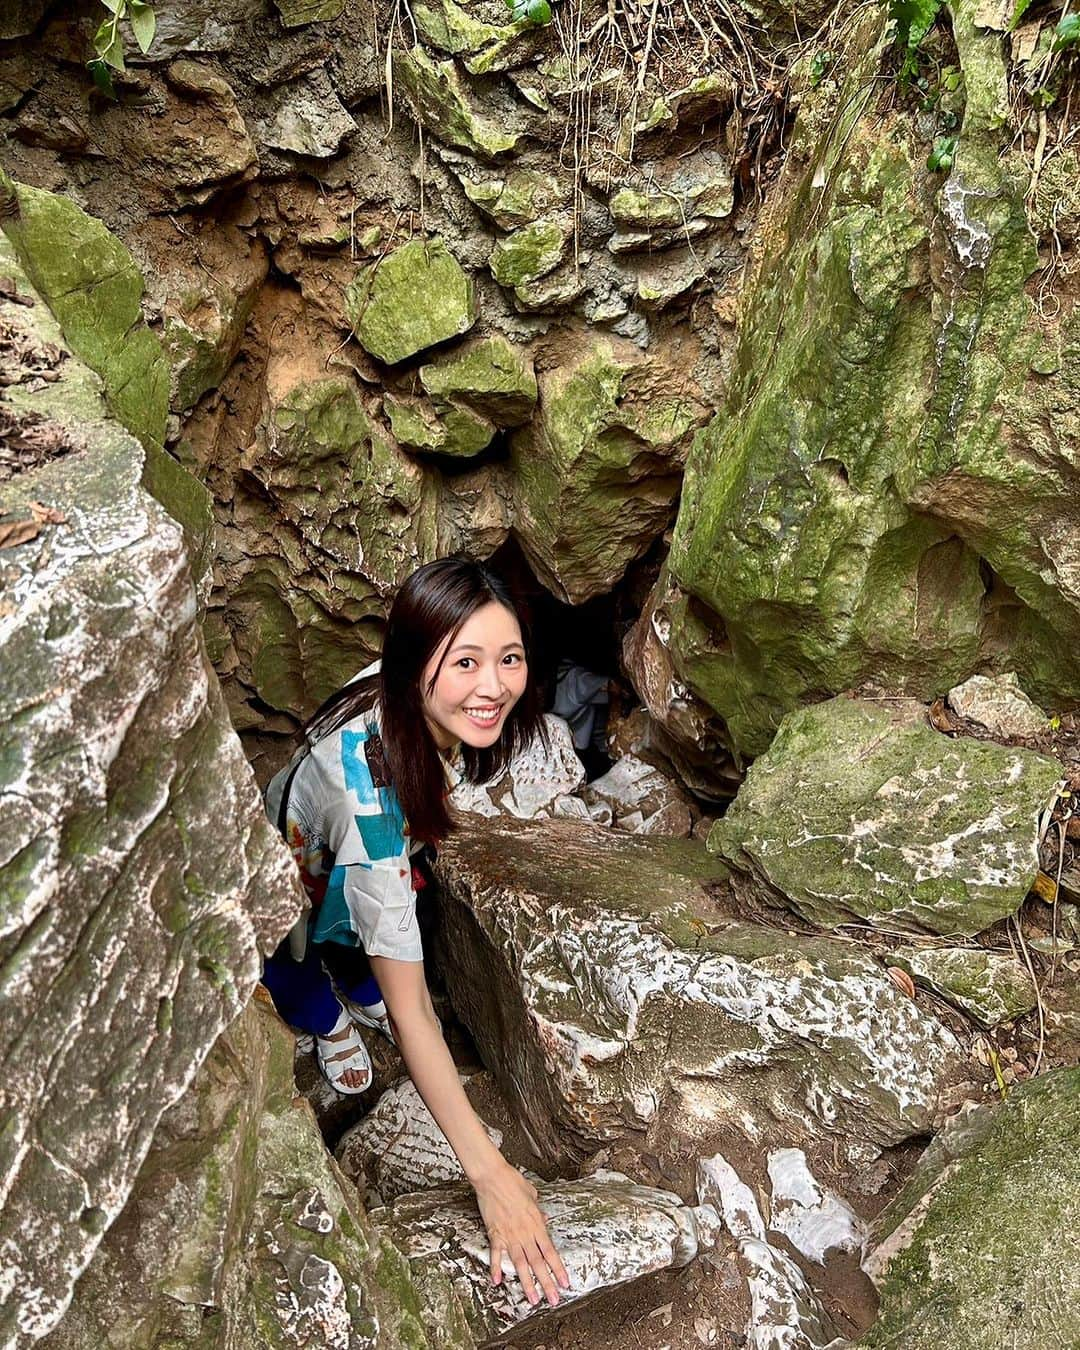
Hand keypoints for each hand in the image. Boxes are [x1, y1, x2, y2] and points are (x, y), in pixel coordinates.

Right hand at [474, 1162, 570, 1307]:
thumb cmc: (512, 1181)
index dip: (558, 1269)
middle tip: (553, 1300)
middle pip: (538, 1263)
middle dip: (547, 1283)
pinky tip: (498, 1281)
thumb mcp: (532, 1194)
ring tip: (533, 1299)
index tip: (565, 1283)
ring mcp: (510, 1235)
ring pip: (521, 1264)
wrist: (493, 1176)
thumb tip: (544, 1219)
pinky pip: (496, 1255)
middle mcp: (525, 1232)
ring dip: (527, 1283)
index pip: (550, 1252)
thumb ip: (538, 1210)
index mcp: (537, 1223)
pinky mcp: (495, 1234)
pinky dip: (496, 1268)